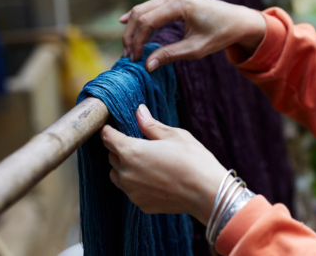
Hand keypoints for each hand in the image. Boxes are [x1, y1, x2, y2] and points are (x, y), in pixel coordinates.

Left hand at [101, 104, 228, 224]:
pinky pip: (131, 190)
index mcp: (131, 151)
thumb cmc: (193, 159)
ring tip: (144, 162)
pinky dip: (136, 183)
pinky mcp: (141, 204)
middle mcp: (126, 172)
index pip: (108, 137)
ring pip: (117, 176)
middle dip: (119, 149)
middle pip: (111, 157)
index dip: (108, 130)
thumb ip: (151, 125)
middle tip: (136, 144)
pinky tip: (154, 179)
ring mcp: (132, 191)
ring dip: (124, 167)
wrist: (207, 192)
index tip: (111, 127)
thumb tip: (139, 111)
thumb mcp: (174, 135)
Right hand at [120, 0, 266, 71]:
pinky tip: (125, 23)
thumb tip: (147, 66)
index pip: (147, 22)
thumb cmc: (220, 35)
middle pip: (140, 13)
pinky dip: (139, 17)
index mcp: (180, 5)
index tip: (135, 60)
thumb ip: (170, 55)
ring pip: (142, 9)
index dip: (137, 42)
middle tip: (128, 56)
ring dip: (133, 28)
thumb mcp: (196, 49)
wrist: (237, 20)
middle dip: (131, 35)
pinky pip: (151, 6)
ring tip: (129, 49)